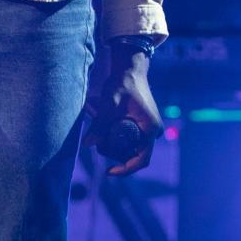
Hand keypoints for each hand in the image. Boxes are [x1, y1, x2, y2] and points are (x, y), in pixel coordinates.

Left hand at [84, 44, 163, 177]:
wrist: (130, 69)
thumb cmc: (122, 84)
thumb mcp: (108, 106)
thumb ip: (99, 125)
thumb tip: (87, 144)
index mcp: (150, 129)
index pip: (141, 160)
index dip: (125, 170)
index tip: (108, 172)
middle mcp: (153, 131)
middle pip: (135, 155)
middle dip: (116, 154)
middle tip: (99, 144)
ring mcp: (149, 128)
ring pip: (132, 147)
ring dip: (115, 145)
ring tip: (100, 132)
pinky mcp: (143, 124)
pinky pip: (131, 139)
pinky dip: (118, 137)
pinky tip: (106, 128)